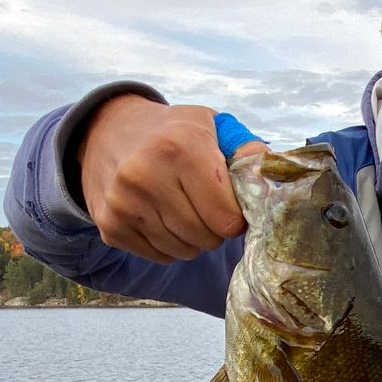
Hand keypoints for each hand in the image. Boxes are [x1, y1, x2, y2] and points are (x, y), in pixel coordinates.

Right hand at [78, 98, 260, 262]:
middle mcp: (146, 175)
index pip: (227, 218)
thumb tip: (276, 179)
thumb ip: (247, 152)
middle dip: (215, 229)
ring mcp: (123, 203)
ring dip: (193, 239)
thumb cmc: (171, 132)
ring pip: (183, 251)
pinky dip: (168, 244)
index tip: (230, 202)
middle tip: (206, 205)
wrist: (106, 132)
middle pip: (206, 239)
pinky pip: (159, 256)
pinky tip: (161, 216)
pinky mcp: (109, 225)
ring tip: (184, 209)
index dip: (236, 216)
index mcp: (180, 147)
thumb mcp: (211, 126)